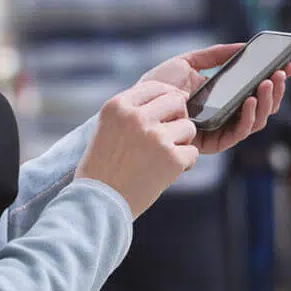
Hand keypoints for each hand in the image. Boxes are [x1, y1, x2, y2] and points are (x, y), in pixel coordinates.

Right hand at [78, 81, 199, 219]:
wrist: (98, 203)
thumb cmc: (103, 168)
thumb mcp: (108, 128)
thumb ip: (133, 111)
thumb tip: (176, 97)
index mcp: (117, 106)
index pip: (154, 87)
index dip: (167, 97)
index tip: (170, 110)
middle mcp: (136, 117)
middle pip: (176, 102)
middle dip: (177, 118)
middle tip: (168, 137)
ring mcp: (155, 136)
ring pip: (188, 127)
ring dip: (181, 142)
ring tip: (163, 157)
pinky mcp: (171, 158)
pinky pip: (192, 152)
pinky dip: (184, 163)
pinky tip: (167, 172)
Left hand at [139, 43, 290, 153]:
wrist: (137, 103)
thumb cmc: (158, 85)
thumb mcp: (189, 62)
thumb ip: (216, 55)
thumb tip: (244, 46)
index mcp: (224, 97)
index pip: (256, 91)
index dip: (274, 80)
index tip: (287, 64)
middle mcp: (225, 115)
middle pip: (261, 108)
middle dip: (275, 90)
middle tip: (280, 72)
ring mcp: (220, 130)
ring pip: (255, 122)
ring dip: (266, 102)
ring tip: (267, 83)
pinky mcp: (211, 143)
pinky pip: (237, 134)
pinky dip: (247, 117)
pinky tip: (249, 100)